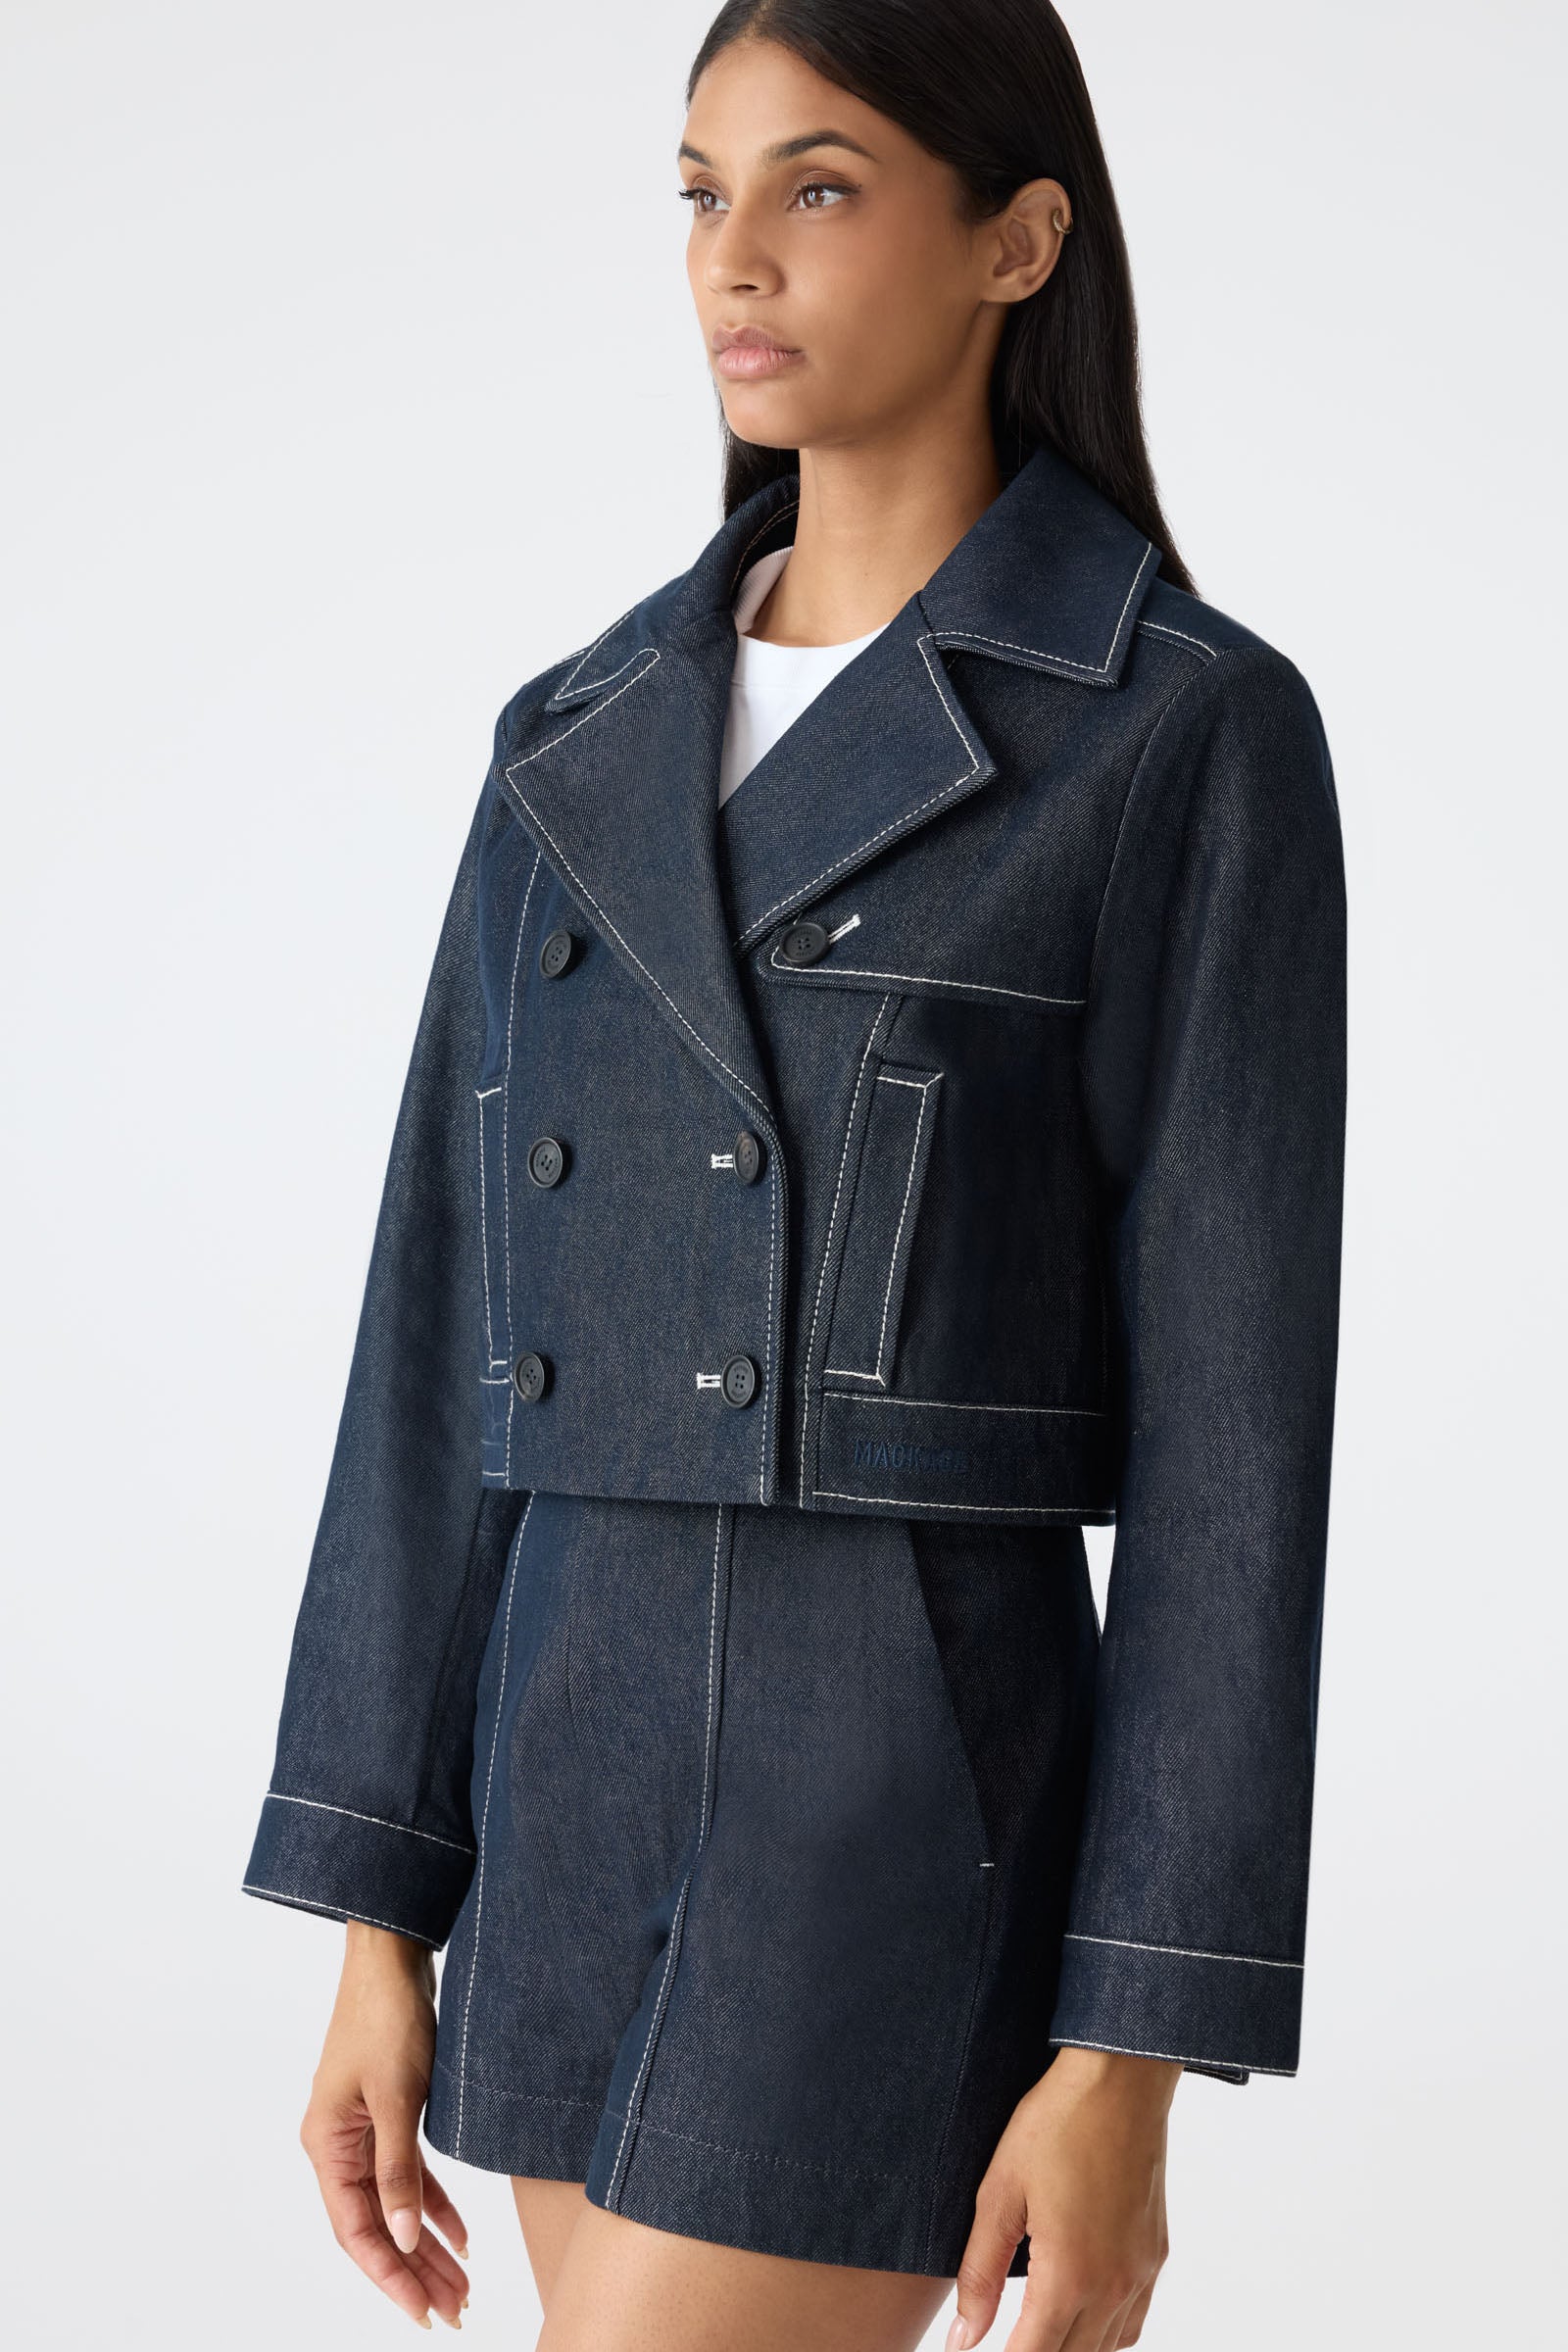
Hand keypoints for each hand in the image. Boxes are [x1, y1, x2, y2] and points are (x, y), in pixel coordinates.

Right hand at [297, 1920, 470, 2330]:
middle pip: (378, 2225)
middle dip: (415, 2271)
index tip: (424, 2313)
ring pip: (396, 2204)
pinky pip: (409, 2172)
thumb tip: (406, 2236)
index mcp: (327, 2144)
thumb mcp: (399, 2098)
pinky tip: (462, 2233)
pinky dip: (434, 2203)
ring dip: (428, 2244)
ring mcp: (363, 2128)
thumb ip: (398, 2170)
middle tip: (455, 2311)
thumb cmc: (388, 2017)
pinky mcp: (389, 2111)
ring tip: (463, 2285)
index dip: (392, 2276)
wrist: (393, 1954)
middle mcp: (339, 2144)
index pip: (357, 2231)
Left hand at [947, 2046, 1179, 2351]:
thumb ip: (979, 2274)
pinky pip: (1132, 2322)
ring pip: (1106, 2349)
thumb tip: (962, 2339)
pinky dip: (1105, 2334)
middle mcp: (1113, 2286)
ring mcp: (1141, 2273)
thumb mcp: (1000, 2193)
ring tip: (1034, 2332)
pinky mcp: (1155, 2255)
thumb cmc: (1058, 2124)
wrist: (1121, 2079)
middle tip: (1004, 2339)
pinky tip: (1078, 2314)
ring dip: (1070, 2349)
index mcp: (1070, 2276)